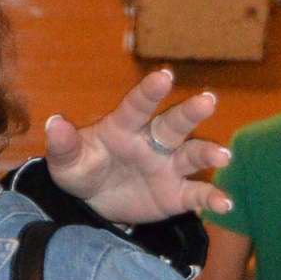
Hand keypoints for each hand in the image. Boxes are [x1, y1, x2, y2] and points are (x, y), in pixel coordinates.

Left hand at [42, 69, 230, 223]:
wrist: (92, 203)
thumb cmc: (81, 170)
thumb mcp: (66, 161)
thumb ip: (63, 144)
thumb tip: (54, 122)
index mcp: (123, 127)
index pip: (137, 106)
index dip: (149, 91)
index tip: (164, 75)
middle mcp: (151, 142)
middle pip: (173, 123)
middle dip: (190, 112)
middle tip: (208, 100)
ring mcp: (167, 166)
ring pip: (192, 154)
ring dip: (208, 153)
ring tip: (223, 156)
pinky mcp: (176, 194)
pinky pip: (197, 194)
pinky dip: (212, 198)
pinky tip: (225, 204)